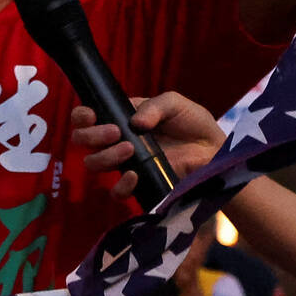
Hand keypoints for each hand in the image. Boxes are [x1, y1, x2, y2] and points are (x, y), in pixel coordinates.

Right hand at [71, 91, 226, 200]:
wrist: (213, 151)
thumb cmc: (193, 123)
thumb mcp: (175, 103)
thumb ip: (154, 106)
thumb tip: (134, 122)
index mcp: (121, 117)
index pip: (88, 116)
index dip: (82, 116)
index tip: (90, 116)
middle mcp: (117, 140)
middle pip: (83, 141)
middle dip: (91, 136)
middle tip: (114, 132)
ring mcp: (126, 164)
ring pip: (94, 163)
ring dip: (105, 156)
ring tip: (129, 149)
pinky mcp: (139, 184)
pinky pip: (116, 192)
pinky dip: (120, 184)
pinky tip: (134, 174)